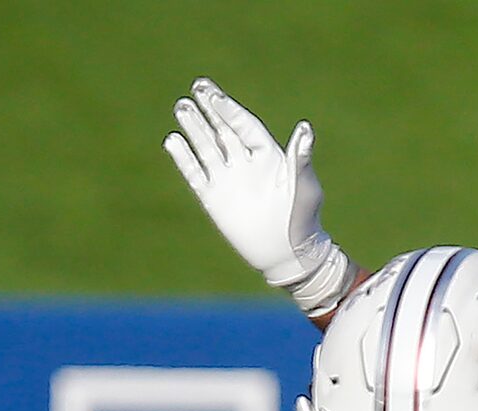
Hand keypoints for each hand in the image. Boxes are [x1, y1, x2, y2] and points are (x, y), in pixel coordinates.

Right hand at [163, 78, 352, 312]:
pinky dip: (184, 158)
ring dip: (195, 128)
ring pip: (207, 147)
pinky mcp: (213, 199)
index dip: (229, 109)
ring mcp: (228, 180)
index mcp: (267, 156)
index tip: (214, 95)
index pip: (244, 125)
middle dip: (209, 109)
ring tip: (182, 107)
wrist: (288, 255)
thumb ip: (300, 158)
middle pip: (222, 129)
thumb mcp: (304, 187)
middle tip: (196, 89)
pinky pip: (195, 173)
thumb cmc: (303, 220)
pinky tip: (173, 140)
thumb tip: (305, 127)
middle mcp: (245, 163)